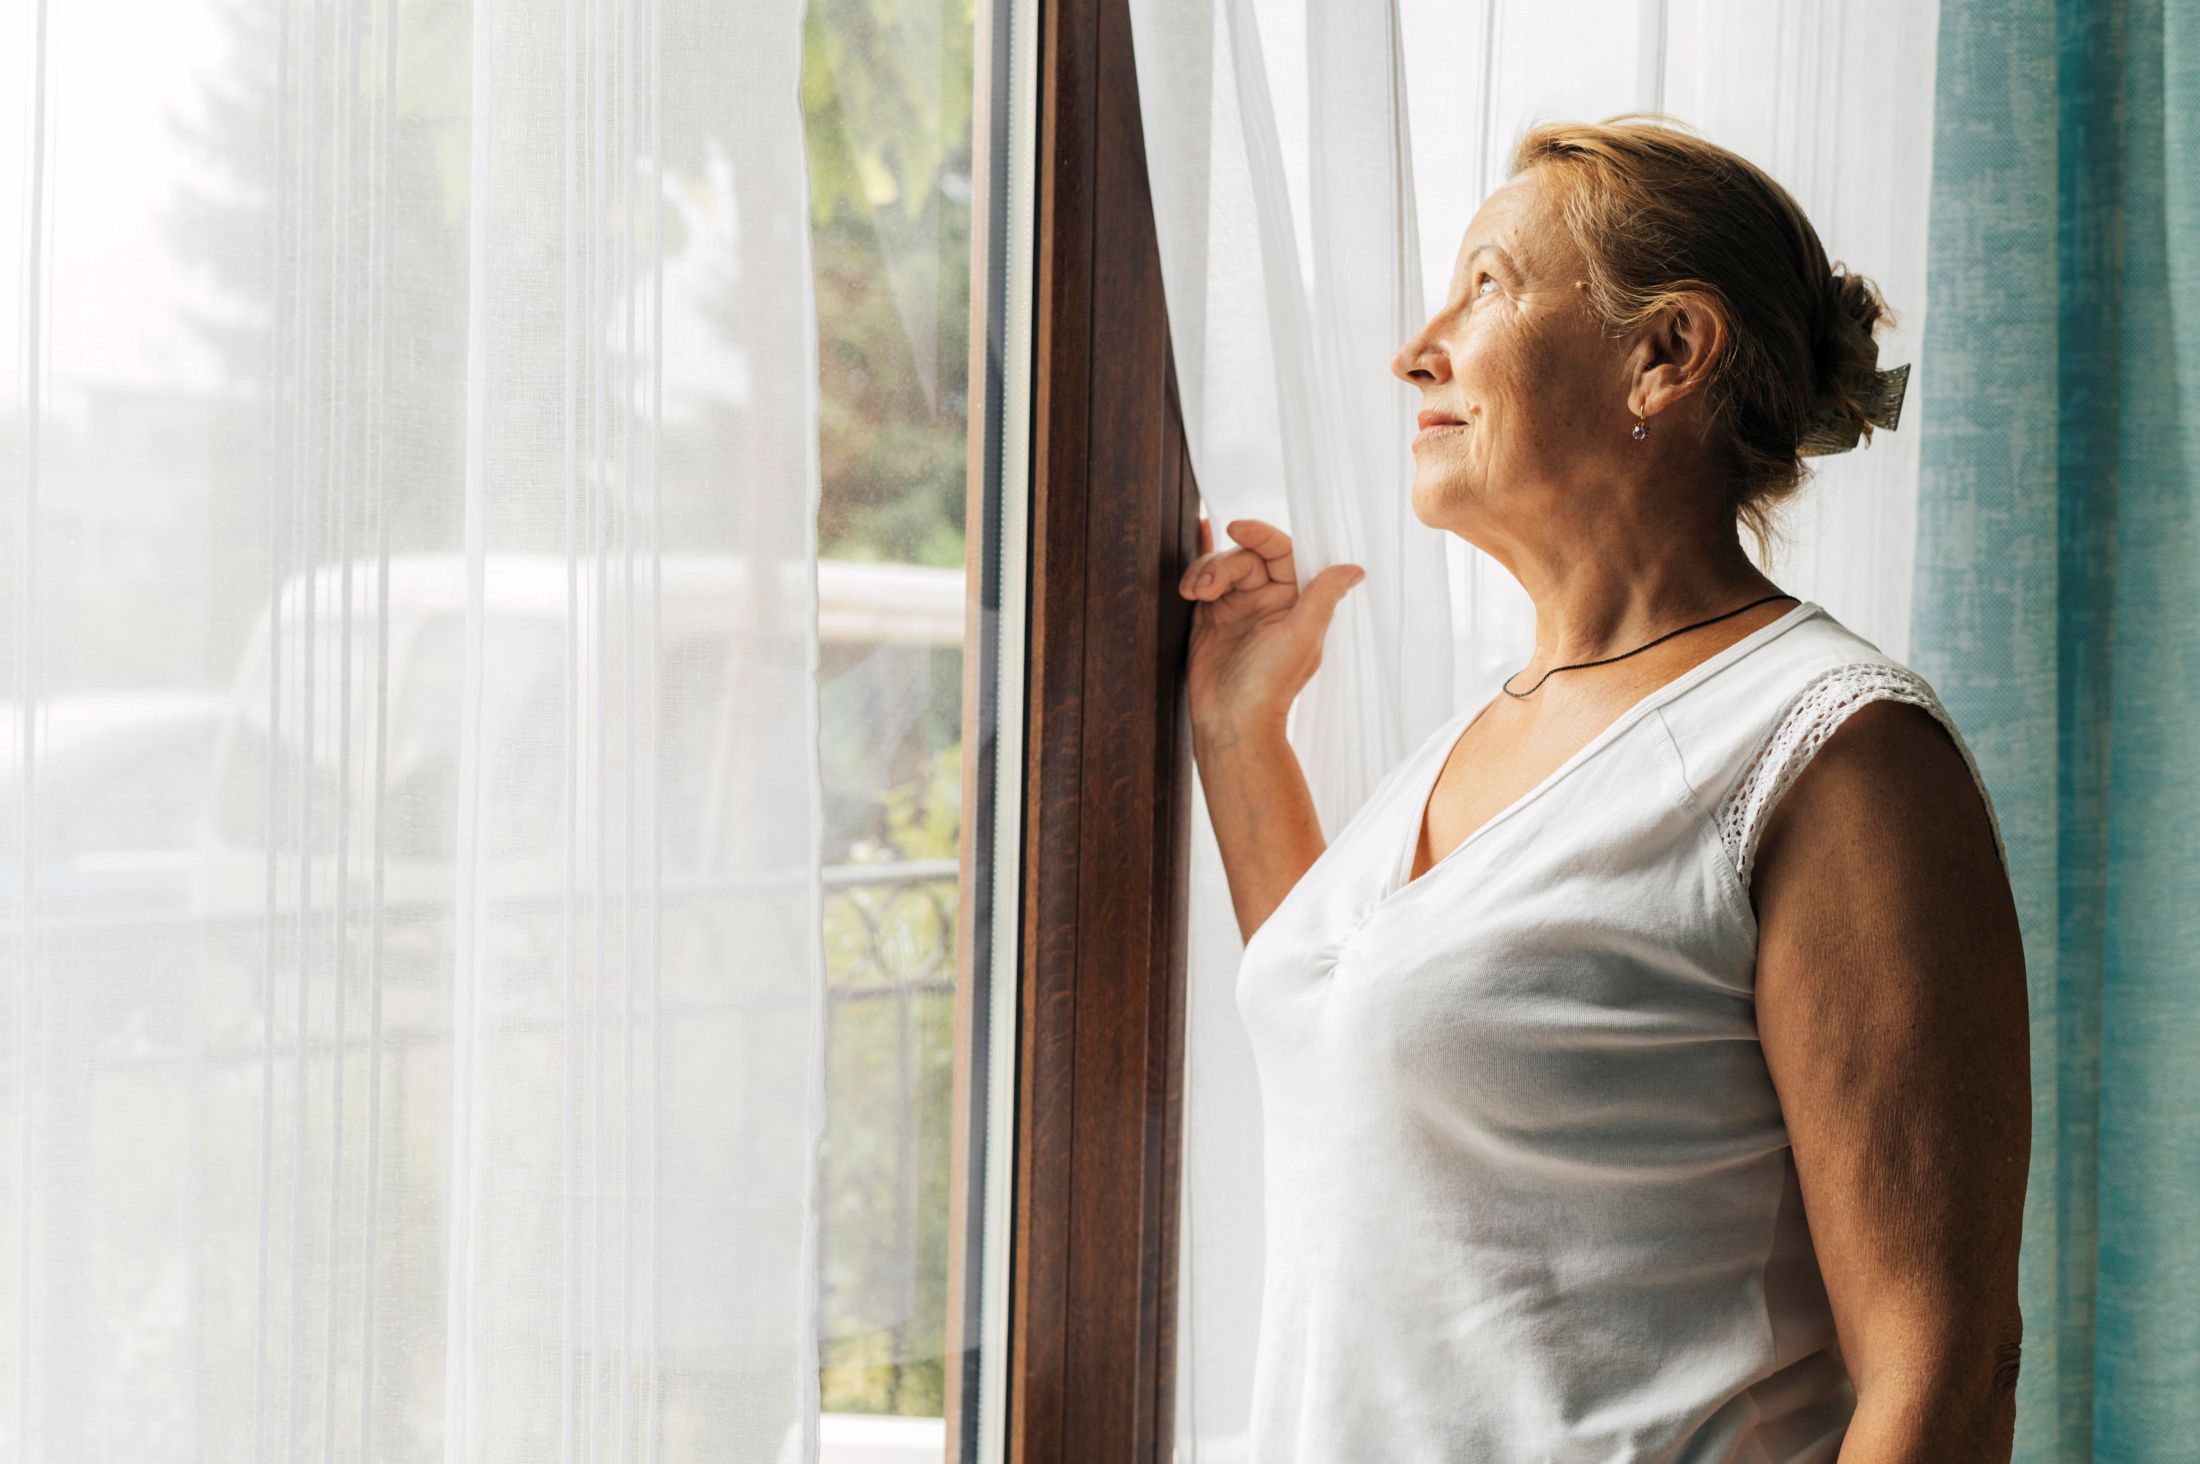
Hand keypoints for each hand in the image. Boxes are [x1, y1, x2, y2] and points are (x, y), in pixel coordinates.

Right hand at [1177, 517, 1364, 740]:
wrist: (1230, 721)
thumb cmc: (1269, 684)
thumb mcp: (1301, 636)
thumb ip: (1322, 596)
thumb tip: (1354, 569)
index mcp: (1297, 602)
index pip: (1282, 553)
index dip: (1261, 535)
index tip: (1237, 528)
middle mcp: (1269, 601)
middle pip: (1245, 558)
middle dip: (1222, 566)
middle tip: (1206, 589)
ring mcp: (1239, 608)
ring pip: (1221, 568)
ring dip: (1203, 573)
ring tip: (1193, 595)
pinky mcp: (1211, 618)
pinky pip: (1203, 584)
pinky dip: (1193, 577)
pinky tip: (1186, 583)